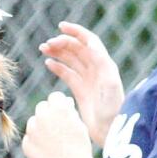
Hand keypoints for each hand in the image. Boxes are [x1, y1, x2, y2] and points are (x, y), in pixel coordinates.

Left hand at [22, 92, 94, 157]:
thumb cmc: (80, 147)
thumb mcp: (80, 125)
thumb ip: (69, 112)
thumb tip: (64, 104)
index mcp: (58, 108)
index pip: (54, 97)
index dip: (59, 104)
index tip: (62, 112)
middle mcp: (43, 115)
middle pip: (42, 107)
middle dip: (48, 114)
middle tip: (56, 127)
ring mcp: (32, 130)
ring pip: (33, 123)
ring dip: (40, 128)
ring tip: (54, 143)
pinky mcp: (26, 143)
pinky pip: (30, 139)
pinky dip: (36, 143)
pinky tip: (47, 152)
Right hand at [41, 22, 123, 145]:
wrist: (110, 131)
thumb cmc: (113, 108)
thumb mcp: (110, 83)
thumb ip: (101, 62)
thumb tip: (90, 43)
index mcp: (104, 63)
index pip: (89, 41)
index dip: (76, 31)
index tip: (61, 26)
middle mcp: (97, 69)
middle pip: (77, 49)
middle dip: (62, 43)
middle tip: (46, 45)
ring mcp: (88, 80)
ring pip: (71, 60)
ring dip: (58, 52)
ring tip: (43, 49)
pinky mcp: (81, 91)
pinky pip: (68, 74)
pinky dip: (58, 67)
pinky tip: (48, 63)